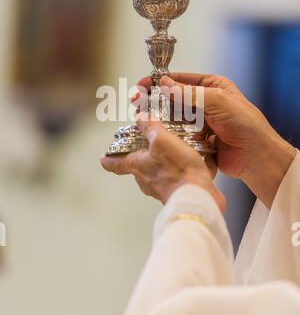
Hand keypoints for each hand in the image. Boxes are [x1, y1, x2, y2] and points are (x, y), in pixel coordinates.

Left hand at [101, 114, 225, 212]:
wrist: (198, 197)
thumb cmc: (177, 170)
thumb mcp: (162, 140)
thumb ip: (150, 127)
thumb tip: (140, 116)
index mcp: (137, 166)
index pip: (116, 163)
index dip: (109, 159)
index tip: (102, 158)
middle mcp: (146, 179)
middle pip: (138, 167)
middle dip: (141, 157)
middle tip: (146, 145)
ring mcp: (162, 188)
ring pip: (157, 172)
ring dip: (163, 162)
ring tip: (175, 150)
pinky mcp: (178, 191)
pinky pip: (176, 178)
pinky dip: (181, 169)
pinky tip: (194, 161)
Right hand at [136, 74, 296, 207]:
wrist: (256, 157)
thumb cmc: (246, 125)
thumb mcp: (219, 101)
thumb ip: (190, 94)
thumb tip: (166, 84)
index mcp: (212, 86)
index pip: (181, 80)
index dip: (161, 81)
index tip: (143, 84)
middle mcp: (205, 102)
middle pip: (174, 98)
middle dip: (155, 99)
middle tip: (136, 101)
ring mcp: (200, 122)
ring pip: (174, 117)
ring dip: (158, 116)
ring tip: (140, 117)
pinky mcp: (197, 140)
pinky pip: (179, 134)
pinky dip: (167, 133)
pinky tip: (154, 132)